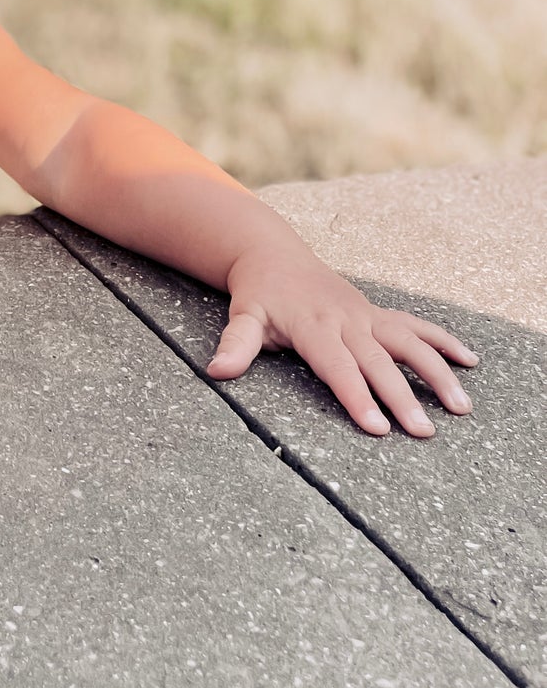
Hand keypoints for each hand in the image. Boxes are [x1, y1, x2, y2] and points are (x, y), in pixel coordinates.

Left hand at [206, 243, 477, 436]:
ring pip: (408, 342)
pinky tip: (470, 361)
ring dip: (436, 372)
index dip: (357, 396)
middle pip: (378, 362)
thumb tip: (217, 371)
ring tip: (460, 407)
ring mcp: (366, 315)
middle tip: (423, 433)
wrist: (273, 254)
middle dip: (402, 397)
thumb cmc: (258, 293)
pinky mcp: (377, 314)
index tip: (378, 427)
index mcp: (313, 325)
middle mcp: (346, 320)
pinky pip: (415, 326)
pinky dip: (443, 341)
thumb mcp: (242, 315)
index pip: (338, 367)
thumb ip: (236, 344)